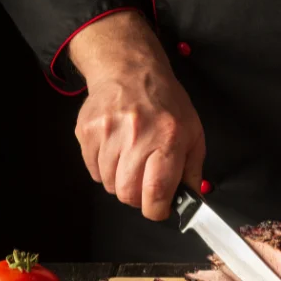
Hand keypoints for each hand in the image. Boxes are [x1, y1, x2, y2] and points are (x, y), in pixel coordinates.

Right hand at [69, 11, 205, 220]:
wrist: (129, 70)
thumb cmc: (166, 104)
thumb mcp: (193, 133)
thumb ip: (193, 169)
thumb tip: (190, 200)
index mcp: (168, 138)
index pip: (156, 191)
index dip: (157, 210)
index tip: (160, 209)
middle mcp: (136, 136)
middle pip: (128, 193)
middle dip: (139, 197)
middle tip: (145, 184)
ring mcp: (107, 133)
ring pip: (109, 185)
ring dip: (121, 182)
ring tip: (131, 161)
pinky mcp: (87, 132)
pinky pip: (93, 171)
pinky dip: (105, 170)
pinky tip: (116, 152)